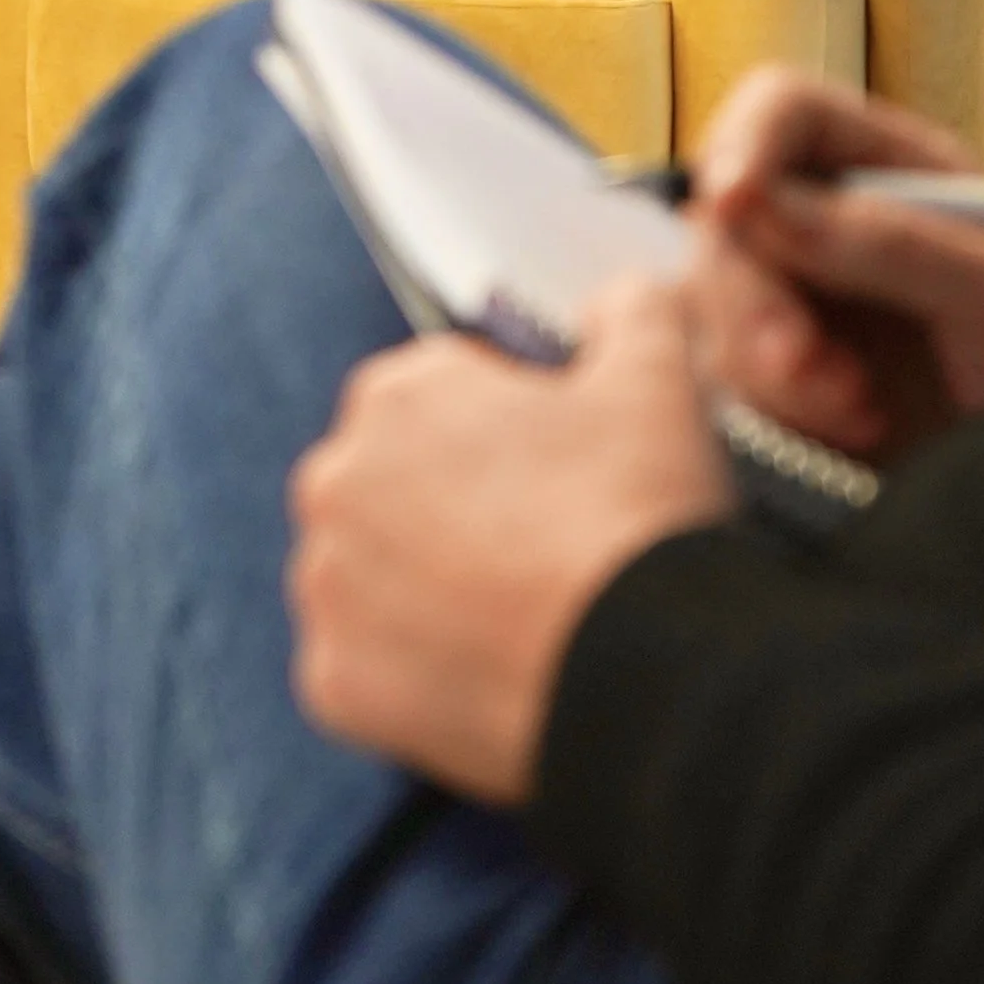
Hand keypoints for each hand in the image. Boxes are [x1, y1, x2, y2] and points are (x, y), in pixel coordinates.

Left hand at [287, 286, 733, 803]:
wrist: (646, 679)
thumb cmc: (639, 517)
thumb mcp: (659, 379)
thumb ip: (631, 312)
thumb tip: (619, 301)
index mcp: (395, 395)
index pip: (441, 395)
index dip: (510, 433)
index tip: (559, 474)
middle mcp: (333, 480)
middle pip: (395, 488)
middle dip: (456, 511)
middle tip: (543, 551)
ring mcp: (324, 586)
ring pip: (373, 579)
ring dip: (426, 592)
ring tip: (520, 620)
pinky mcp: (330, 682)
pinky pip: (367, 671)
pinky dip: (414, 677)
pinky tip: (488, 677)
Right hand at [685, 66, 983, 460]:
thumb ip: (899, 243)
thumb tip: (770, 205)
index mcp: (882, 163)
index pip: (783, 109)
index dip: (746, 142)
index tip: (734, 202)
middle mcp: (818, 212)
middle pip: (724, 213)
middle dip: (752, 293)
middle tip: (799, 362)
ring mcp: (782, 285)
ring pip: (706, 294)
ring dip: (768, 361)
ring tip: (856, 406)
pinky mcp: (760, 360)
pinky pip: (715, 366)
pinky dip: (774, 404)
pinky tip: (850, 424)